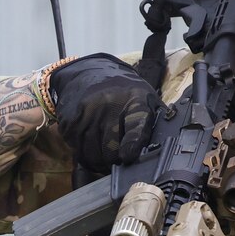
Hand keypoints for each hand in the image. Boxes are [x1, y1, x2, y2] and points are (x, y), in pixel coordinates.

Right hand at [48, 54, 159, 172]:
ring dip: (100, 162)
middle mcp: (108, 105)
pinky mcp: (70, 122)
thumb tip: (165, 151)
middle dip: (116, 160)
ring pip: (93, 154)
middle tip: (120, 159)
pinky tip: (92, 147)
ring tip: (106, 154)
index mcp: (135, 99)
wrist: (90, 74)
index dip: (132, 142)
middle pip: (111, 148)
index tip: (128, 156)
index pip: (135, 123)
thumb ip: (153, 122)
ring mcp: (86, 114)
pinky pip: (78, 152)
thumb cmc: (124, 93)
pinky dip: (86, 156)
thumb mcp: (145, 99)